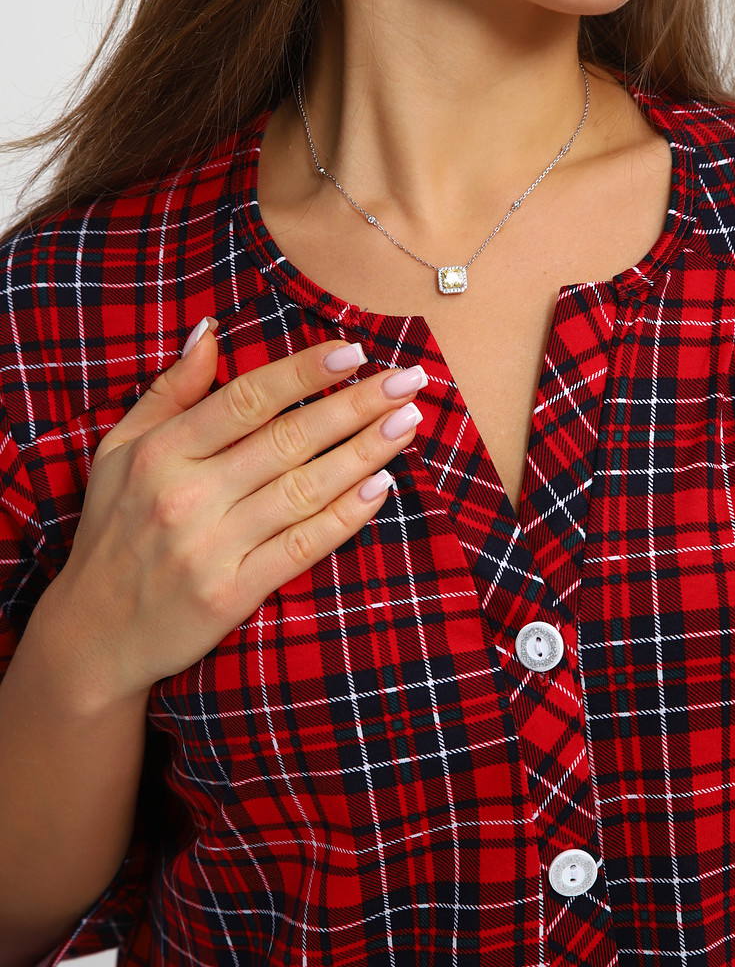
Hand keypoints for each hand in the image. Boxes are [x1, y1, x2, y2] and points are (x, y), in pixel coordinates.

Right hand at [43, 319, 425, 702]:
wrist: (94, 634)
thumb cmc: (112, 531)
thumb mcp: (120, 451)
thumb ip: (168, 391)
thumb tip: (210, 331)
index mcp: (161, 453)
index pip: (246, 399)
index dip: (304, 372)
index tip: (354, 350)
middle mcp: (186, 496)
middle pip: (288, 439)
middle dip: (356, 405)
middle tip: (408, 380)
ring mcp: (211, 548)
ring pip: (304, 490)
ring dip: (364, 453)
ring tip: (408, 423)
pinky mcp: (231, 595)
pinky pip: (301, 548)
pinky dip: (344, 517)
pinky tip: (380, 488)